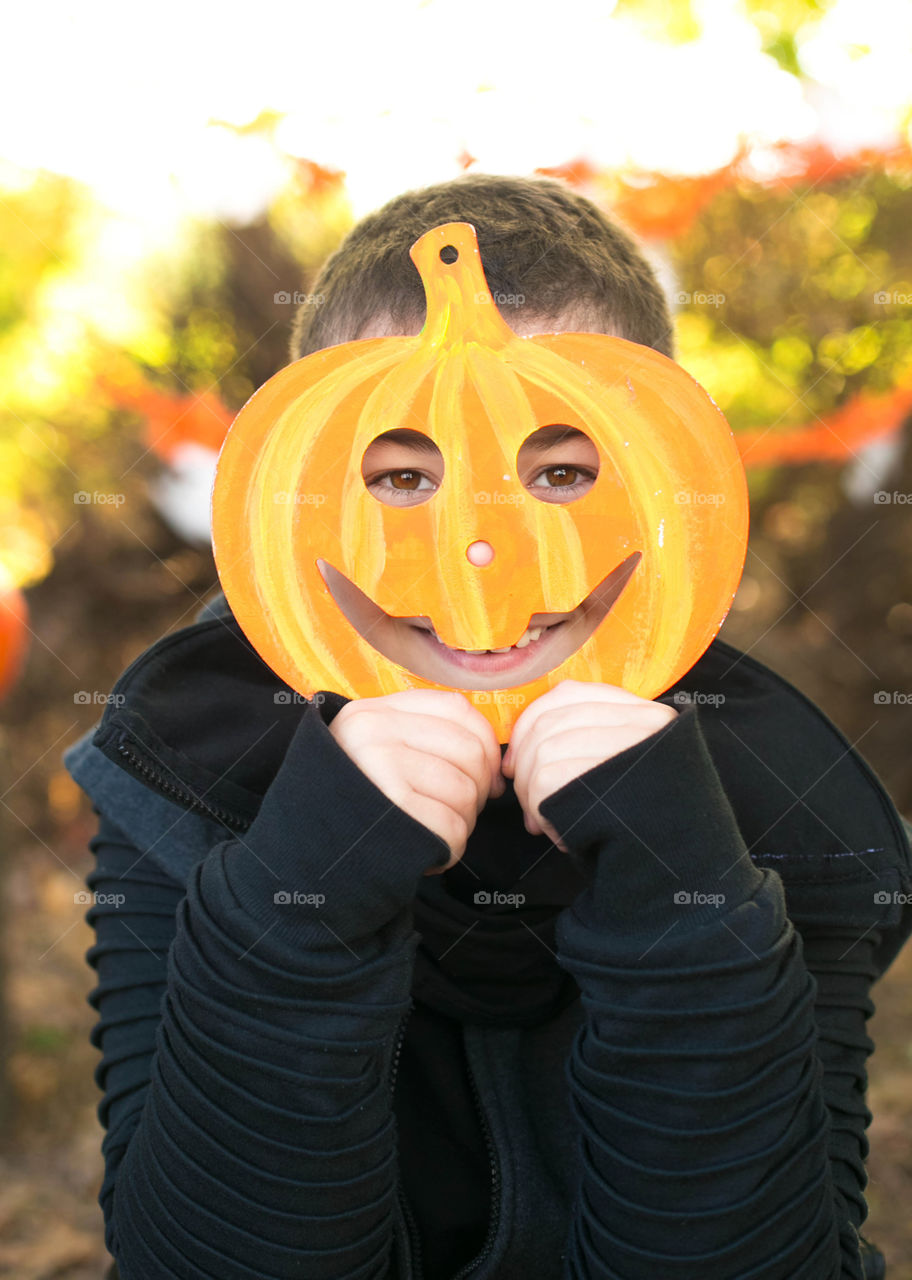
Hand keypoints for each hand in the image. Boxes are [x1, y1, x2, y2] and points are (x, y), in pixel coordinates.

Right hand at [328, 689, 504, 873]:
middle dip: (477, 789)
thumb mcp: (376, 753)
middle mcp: (373, 733)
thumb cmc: (354, 805)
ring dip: (463, 821)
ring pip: (464, 792)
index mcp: (372, 712)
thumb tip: (495, 766)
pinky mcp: (392, 813)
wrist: (303, 854)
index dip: (486, 744)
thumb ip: (426, 739)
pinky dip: (451, 848)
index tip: (486, 776)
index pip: (457, 709)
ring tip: (434, 830)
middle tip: (458, 811)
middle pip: (469, 751)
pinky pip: (452, 829)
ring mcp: (380, 770)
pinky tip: (428, 850)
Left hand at [502, 681, 676, 850]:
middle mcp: (645, 725)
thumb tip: (515, 758)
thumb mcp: (622, 770)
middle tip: (529, 802)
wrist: (685, 867)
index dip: (529, 724)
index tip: (517, 761)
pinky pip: (546, 781)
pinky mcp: (612, 780)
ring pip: (544, 752)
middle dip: (525, 766)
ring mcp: (633, 750)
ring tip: (545, 822)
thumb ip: (584, 744)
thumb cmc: (644, 826)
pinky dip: (540, 812)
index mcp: (647, 714)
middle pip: (549, 724)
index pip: (569, 694)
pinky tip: (560, 835)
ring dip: (530, 794)